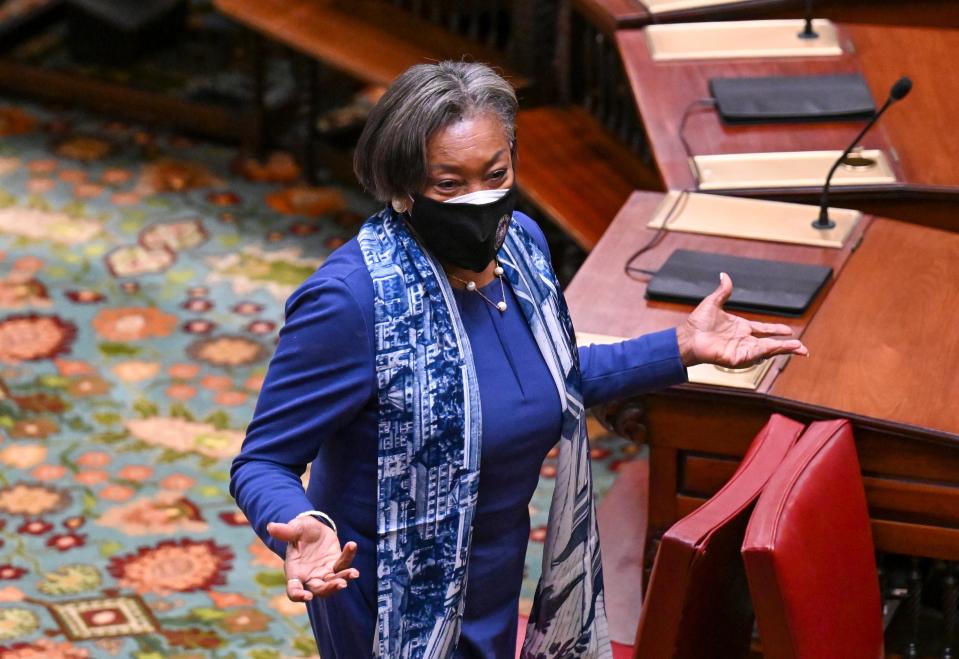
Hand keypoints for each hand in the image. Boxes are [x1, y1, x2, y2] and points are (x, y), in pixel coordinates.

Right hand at [267, 516, 358, 601]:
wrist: (312, 528)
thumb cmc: (299, 531)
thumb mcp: (293, 529)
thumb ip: (285, 531)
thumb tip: (271, 527)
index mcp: (294, 572)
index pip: (294, 590)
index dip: (298, 595)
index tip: (307, 597)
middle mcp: (309, 577)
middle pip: (319, 590)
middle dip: (329, 589)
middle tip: (342, 584)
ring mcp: (324, 573)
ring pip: (333, 582)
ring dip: (343, 578)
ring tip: (354, 572)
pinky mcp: (335, 564)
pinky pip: (343, 563)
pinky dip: (348, 556)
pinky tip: (352, 545)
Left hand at [675, 272, 808, 367]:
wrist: (688, 337)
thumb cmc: (698, 323)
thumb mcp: (713, 303)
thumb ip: (723, 290)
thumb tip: (724, 275)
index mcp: (741, 328)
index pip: (764, 329)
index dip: (776, 330)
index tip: (789, 331)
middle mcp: (744, 340)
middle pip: (771, 343)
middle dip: (787, 346)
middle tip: (803, 348)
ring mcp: (742, 350)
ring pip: (768, 350)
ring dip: (783, 349)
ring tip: (799, 348)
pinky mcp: (738, 358)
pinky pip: (756, 355)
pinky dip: (769, 352)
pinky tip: (779, 349)